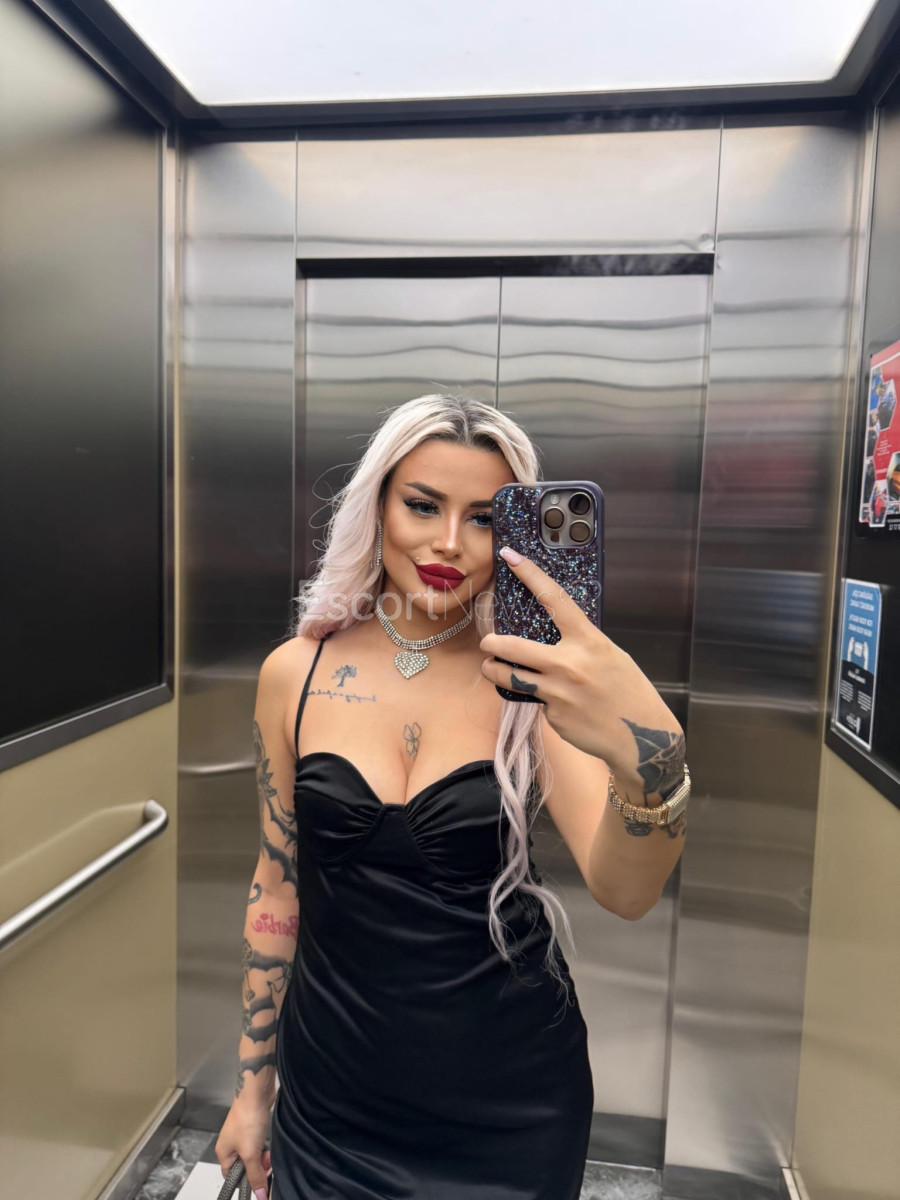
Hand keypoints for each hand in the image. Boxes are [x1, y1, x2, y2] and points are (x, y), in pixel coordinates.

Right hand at [215, 1093, 272, 1199]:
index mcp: (223, 1153)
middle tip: (267, 1165)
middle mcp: (231, 1144)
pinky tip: (270, 1146)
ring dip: (263, 1158)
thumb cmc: (247, 1121)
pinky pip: (259, 1144)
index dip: (245, 1181)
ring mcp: (242, 1134)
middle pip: (244, 1166)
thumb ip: (255, 1175)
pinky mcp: (253, 1126)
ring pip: (254, 1155)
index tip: (259, 1182)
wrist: (256, 1092)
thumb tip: (260, 1195)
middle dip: (257, 1168)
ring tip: (269, 1155)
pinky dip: (265, 1147)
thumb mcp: (250, 1153)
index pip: (231, 1176)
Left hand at [480, 547, 684, 801]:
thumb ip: (581, 644)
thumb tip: (555, 635)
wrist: (641, 738)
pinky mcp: (553, 716)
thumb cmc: (629, 692)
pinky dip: (537, 699)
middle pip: (513, 646)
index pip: (553, 598)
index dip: (530, 574)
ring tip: (491, 667)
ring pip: (510, 677)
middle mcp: (569, 663)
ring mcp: (558, 692)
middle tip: (487, 642)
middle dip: (492, 644)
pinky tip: (556, 704)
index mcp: (588, 641)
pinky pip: (534, 701)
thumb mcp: (610, 656)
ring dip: (494, 670)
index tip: (510, 556)